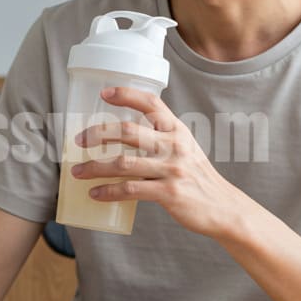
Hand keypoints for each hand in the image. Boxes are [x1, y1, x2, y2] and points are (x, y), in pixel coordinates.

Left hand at [72, 86, 250, 237]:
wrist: (223, 208)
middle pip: (128, 131)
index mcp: (177, 130)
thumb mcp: (185, 149)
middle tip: (79, 140)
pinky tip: (95, 194)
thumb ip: (161, 140)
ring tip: (77, 171)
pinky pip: (131, 190)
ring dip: (95, 167)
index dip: (126, 94)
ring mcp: (171, 169)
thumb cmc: (198, 178)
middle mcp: (174, 145)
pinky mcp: (169, 193)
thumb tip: (124, 136)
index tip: (105, 93)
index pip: (151, 103)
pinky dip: (109, 192)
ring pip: (123, 163)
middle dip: (98, 134)